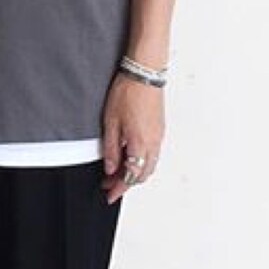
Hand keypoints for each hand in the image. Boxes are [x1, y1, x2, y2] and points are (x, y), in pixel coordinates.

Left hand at [100, 72, 164, 203]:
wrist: (144, 74)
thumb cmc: (127, 92)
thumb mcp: (111, 123)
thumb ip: (111, 150)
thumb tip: (111, 169)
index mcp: (140, 144)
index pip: (130, 176)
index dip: (118, 189)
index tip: (109, 195)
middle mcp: (153, 144)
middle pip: (141, 175)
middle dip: (125, 183)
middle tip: (109, 184)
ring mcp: (159, 137)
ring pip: (149, 166)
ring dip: (134, 173)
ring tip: (116, 171)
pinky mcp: (160, 130)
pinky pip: (153, 155)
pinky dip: (141, 162)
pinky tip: (129, 157)